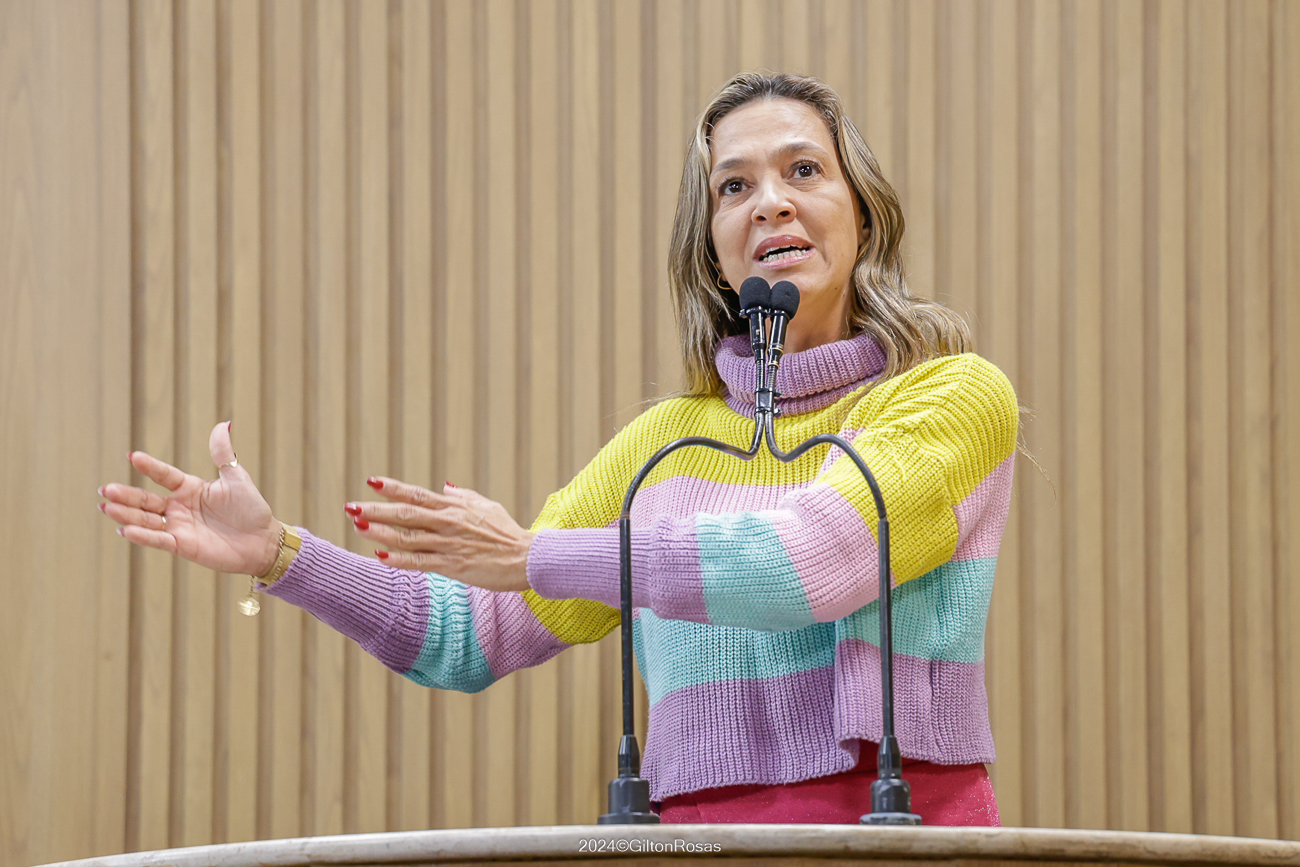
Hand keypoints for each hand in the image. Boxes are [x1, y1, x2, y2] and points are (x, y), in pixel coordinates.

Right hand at [98, 421, 281, 575]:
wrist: (264, 541)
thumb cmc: (252, 509)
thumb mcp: (236, 477)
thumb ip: (223, 454)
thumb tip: (223, 423)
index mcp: (190, 488)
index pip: (164, 475)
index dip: (150, 467)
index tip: (132, 456)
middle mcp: (180, 507)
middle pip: (147, 500)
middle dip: (126, 495)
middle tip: (105, 489)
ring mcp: (179, 527)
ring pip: (146, 520)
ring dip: (126, 514)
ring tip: (107, 507)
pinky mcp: (183, 546)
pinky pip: (159, 540)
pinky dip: (143, 536)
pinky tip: (125, 530)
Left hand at [348, 479, 532, 592]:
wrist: (528, 558)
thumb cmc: (508, 533)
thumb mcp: (488, 506)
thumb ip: (463, 496)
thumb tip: (445, 486)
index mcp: (455, 508)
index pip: (417, 495)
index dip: (393, 488)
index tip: (371, 481)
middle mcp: (448, 524)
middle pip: (406, 514)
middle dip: (376, 510)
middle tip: (351, 507)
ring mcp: (449, 545)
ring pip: (408, 537)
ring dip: (381, 532)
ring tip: (358, 527)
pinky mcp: (454, 567)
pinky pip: (420, 562)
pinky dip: (399, 559)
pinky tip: (380, 556)